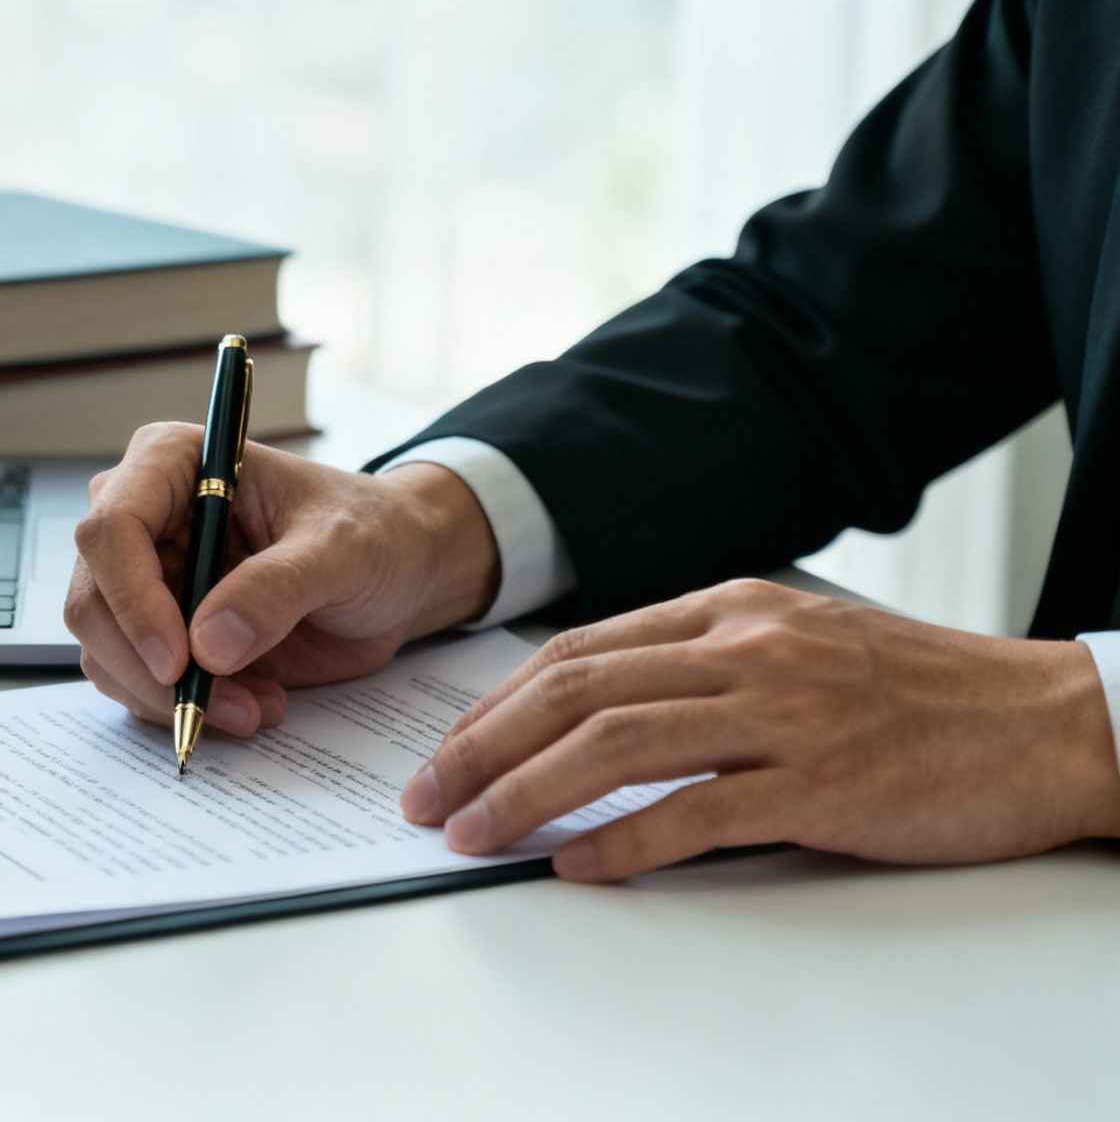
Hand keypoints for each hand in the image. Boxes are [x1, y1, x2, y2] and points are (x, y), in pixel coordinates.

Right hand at [65, 423, 499, 734]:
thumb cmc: (372, 534)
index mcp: (171, 464)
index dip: (132, 599)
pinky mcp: (161, 634)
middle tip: (221, 707)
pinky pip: (138, 685)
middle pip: (94, 602)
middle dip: (151, 669)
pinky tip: (252, 702)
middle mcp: (144, 520)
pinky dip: (188, 709)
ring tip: (258, 705)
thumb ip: (278, 588)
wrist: (396, 574)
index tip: (180, 660)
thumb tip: (209, 646)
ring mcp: (146, 581)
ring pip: (107, 654)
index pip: (111, 528)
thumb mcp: (342, 550)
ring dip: (174, 698)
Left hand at [399, 578, 1119, 880]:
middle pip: (575, 689)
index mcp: (732, 608)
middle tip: (424, 796)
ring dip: (525, 792)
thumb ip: (703, 668)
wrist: (1051, 722)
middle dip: (480, 745)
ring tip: (470, 833)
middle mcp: (748, 648)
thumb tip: (592, 720)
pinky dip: (623, 843)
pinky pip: (696, 811)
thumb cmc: (920, 695)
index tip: (445, 748)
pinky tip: (575, 868)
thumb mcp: (800, 648)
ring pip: (615, 743)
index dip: (496, 702)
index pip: (578, 650)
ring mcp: (785, 712)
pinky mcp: (824, 782)